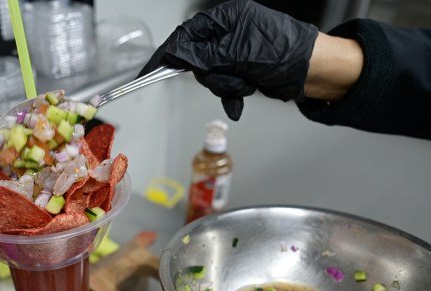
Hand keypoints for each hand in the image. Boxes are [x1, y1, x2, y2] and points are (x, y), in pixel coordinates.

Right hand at [139, 0, 317, 119]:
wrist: (313, 71)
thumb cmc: (283, 53)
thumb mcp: (237, 52)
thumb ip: (202, 54)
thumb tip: (175, 54)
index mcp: (227, 18)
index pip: (187, 35)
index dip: (169, 54)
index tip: (152, 70)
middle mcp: (229, 32)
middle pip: (198, 59)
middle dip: (213, 74)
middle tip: (231, 76)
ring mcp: (236, 51)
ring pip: (211, 75)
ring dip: (226, 85)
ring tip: (246, 84)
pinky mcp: (242, 69)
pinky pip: (224, 84)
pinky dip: (231, 94)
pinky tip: (241, 99)